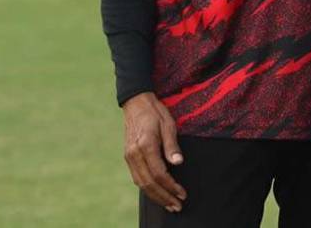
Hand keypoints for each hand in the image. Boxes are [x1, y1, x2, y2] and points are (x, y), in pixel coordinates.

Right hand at [122, 92, 186, 212]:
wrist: (136, 103)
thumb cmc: (155, 112)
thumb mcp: (168, 124)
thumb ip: (172, 145)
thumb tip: (178, 163)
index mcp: (146, 144)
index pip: (159, 173)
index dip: (171, 186)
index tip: (182, 193)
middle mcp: (134, 153)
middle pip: (149, 183)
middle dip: (164, 197)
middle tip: (177, 206)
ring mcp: (129, 156)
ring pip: (141, 183)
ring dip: (155, 196)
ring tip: (169, 204)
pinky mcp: (128, 156)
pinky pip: (137, 177)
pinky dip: (147, 188)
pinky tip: (156, 193)